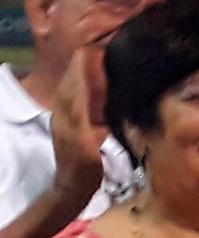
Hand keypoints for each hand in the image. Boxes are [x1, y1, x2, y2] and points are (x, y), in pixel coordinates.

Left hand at [49, 43, 109, 203]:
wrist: (70, 187)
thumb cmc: (85, 171)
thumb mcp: (89, 147)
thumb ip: (88, 121)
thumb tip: (92, 98)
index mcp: (70, 117)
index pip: (77, 85)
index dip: (85, 68)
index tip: (96, 51)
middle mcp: (64, 114)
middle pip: (71, 84)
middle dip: (81, 66)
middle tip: (95, 49)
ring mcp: (64, 119)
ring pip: (70, 90)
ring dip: (78, 74)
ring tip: (90, 60)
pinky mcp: (67, 124)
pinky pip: (72, 100)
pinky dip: (79, 87)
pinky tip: (86, 84)